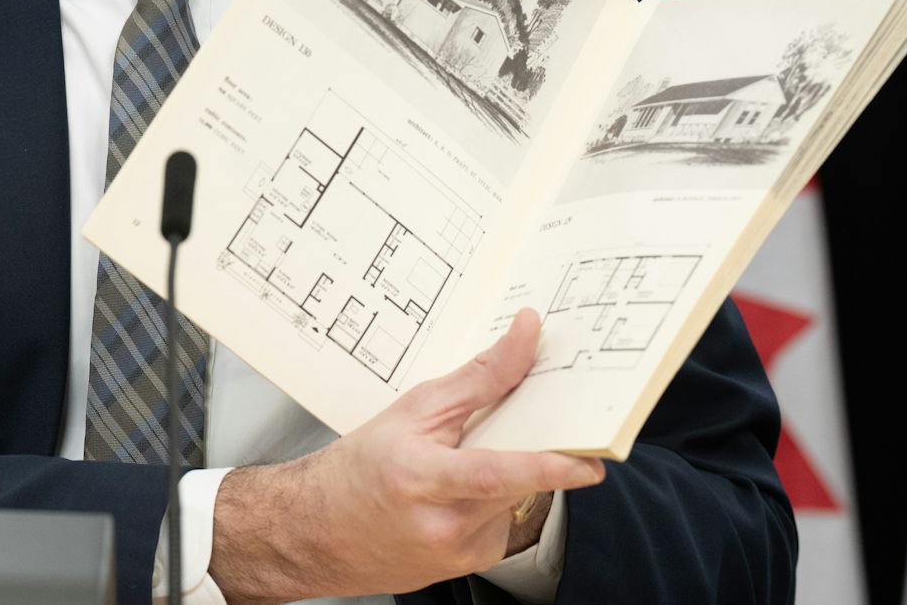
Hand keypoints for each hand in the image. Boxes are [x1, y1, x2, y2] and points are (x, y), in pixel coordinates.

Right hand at [207, 309, 601, 603]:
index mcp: (422, 479)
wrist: (317, 530)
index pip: (498, 473)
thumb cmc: (358, 468)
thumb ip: (478, 379)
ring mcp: (459, 554)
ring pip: (514, 501)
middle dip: (528, 448)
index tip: (589, 462)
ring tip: (453, 467)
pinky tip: (455, 497)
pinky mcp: (470, 567)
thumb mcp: (411, 411)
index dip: (547, 467)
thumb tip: (525, 338)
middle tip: (510, 428)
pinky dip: (491, 502)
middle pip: (517, 481)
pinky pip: (502, 523)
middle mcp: (444, 525)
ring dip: (504, 475)